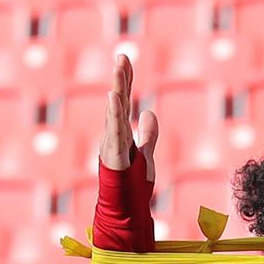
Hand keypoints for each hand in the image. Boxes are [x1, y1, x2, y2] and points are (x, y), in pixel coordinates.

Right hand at [99, 53, 159, 181]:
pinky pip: (114, 130)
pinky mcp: (112, 153)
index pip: (124, 101)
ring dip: (118, 89)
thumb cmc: (133, 184)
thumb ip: (148, 135)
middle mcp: (115, 134)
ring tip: (119, 68)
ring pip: (115, 111)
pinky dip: (114, 113)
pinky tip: (114, 96)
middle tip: (122, 55)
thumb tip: (150, 113)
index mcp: (122, 132)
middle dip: (121, 78)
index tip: (126, 58)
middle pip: (118, 101)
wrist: (126, 208)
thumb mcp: (146, 153)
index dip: (125, 80)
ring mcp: (112, 143)